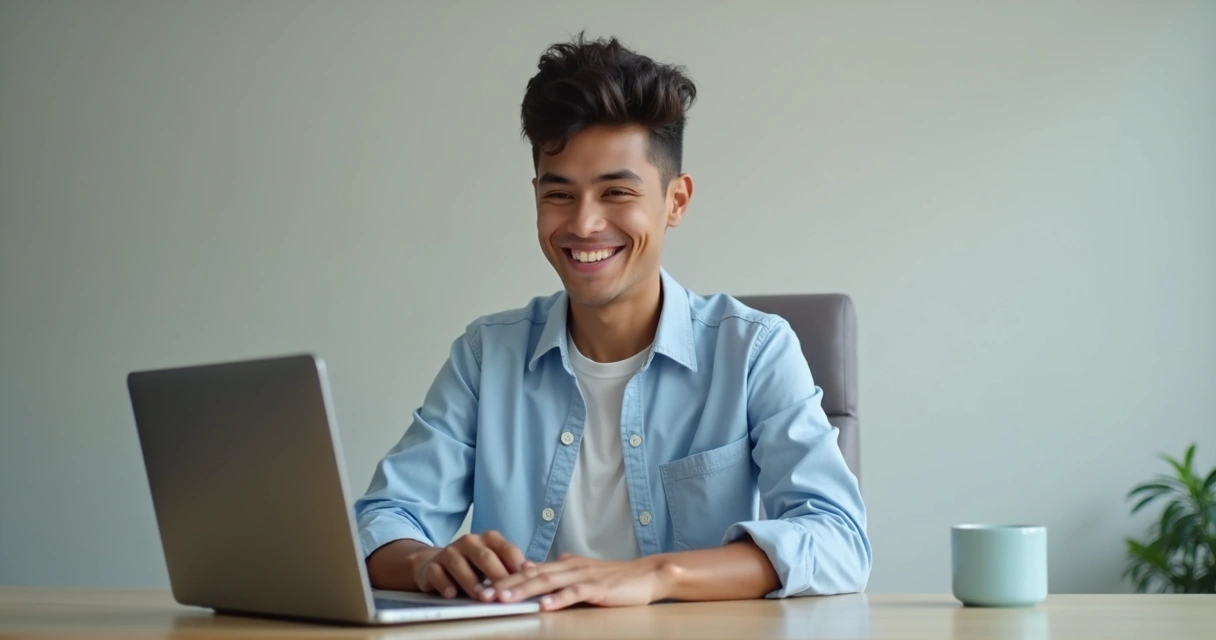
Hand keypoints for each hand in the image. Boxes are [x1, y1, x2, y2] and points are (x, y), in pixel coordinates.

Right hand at [410, 531, 527, 598]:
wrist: (435, 565)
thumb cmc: (473, 566)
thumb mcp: (494, 563)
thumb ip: (511, 568)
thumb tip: (536, 577)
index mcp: (489, 539)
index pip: (506, 549)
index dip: (517, 563)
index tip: (528, 577)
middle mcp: (469, 542)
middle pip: (485, 557)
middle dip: (496, 575)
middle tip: (505, 592)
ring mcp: (449, 552)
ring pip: (459, 564)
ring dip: (471, 582)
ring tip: (481, 597)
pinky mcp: (431, 566)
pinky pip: (437, 573)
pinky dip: (444, 583)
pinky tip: (452, 594)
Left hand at [483, 553, 673, 610]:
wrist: (647, 574)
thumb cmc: (616, 578)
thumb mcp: (582, 572)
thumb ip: (559, 572)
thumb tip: (533, 570)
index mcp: (565, 564)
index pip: (530, 569)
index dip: (506, 578)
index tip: (485, 586)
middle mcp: (571, 566)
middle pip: (533, 574)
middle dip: (507, 584)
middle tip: (485, 593)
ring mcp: (584, 576)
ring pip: (548, 581)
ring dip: (525, 590)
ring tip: (506, 599)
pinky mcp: (598, 588)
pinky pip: (575, 593)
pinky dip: (558, 599)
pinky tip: (545, 606)